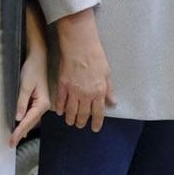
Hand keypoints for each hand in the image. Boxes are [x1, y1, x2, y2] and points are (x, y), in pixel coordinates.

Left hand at [11, 47, 51, 146]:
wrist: (37, 58)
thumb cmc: (32, 69)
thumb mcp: (25, 85)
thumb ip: (21, 102)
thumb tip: (18, 118)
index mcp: (43, 103)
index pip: (28, 121)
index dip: (19, 132)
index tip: (12, 140)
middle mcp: (44, 106)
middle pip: (31, 123)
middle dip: (21, 133)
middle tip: (10, 144)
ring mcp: (41, 104)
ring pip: (31, 120)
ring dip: (23, 129)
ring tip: (13, 138)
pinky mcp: (37, 101)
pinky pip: (31, 115)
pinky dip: (25, 122)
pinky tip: (20, 127)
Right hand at [53, 12, 114, 131]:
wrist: (79, 45)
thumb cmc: (96, 56)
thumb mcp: (107, 73)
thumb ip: (109, 90)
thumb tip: (113, 103)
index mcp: (98, 92)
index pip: (98, 113)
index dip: (96, 122)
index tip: (95, 129)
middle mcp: (85, 95)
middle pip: (83, 114)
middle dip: (82, 122)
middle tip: (80, 125)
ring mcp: (72, 91)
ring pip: (71, 110)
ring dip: (71, 118)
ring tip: (70, 122)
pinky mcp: (62, 85)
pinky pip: (60, 101)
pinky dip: (60, 108)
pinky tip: (60, 112)